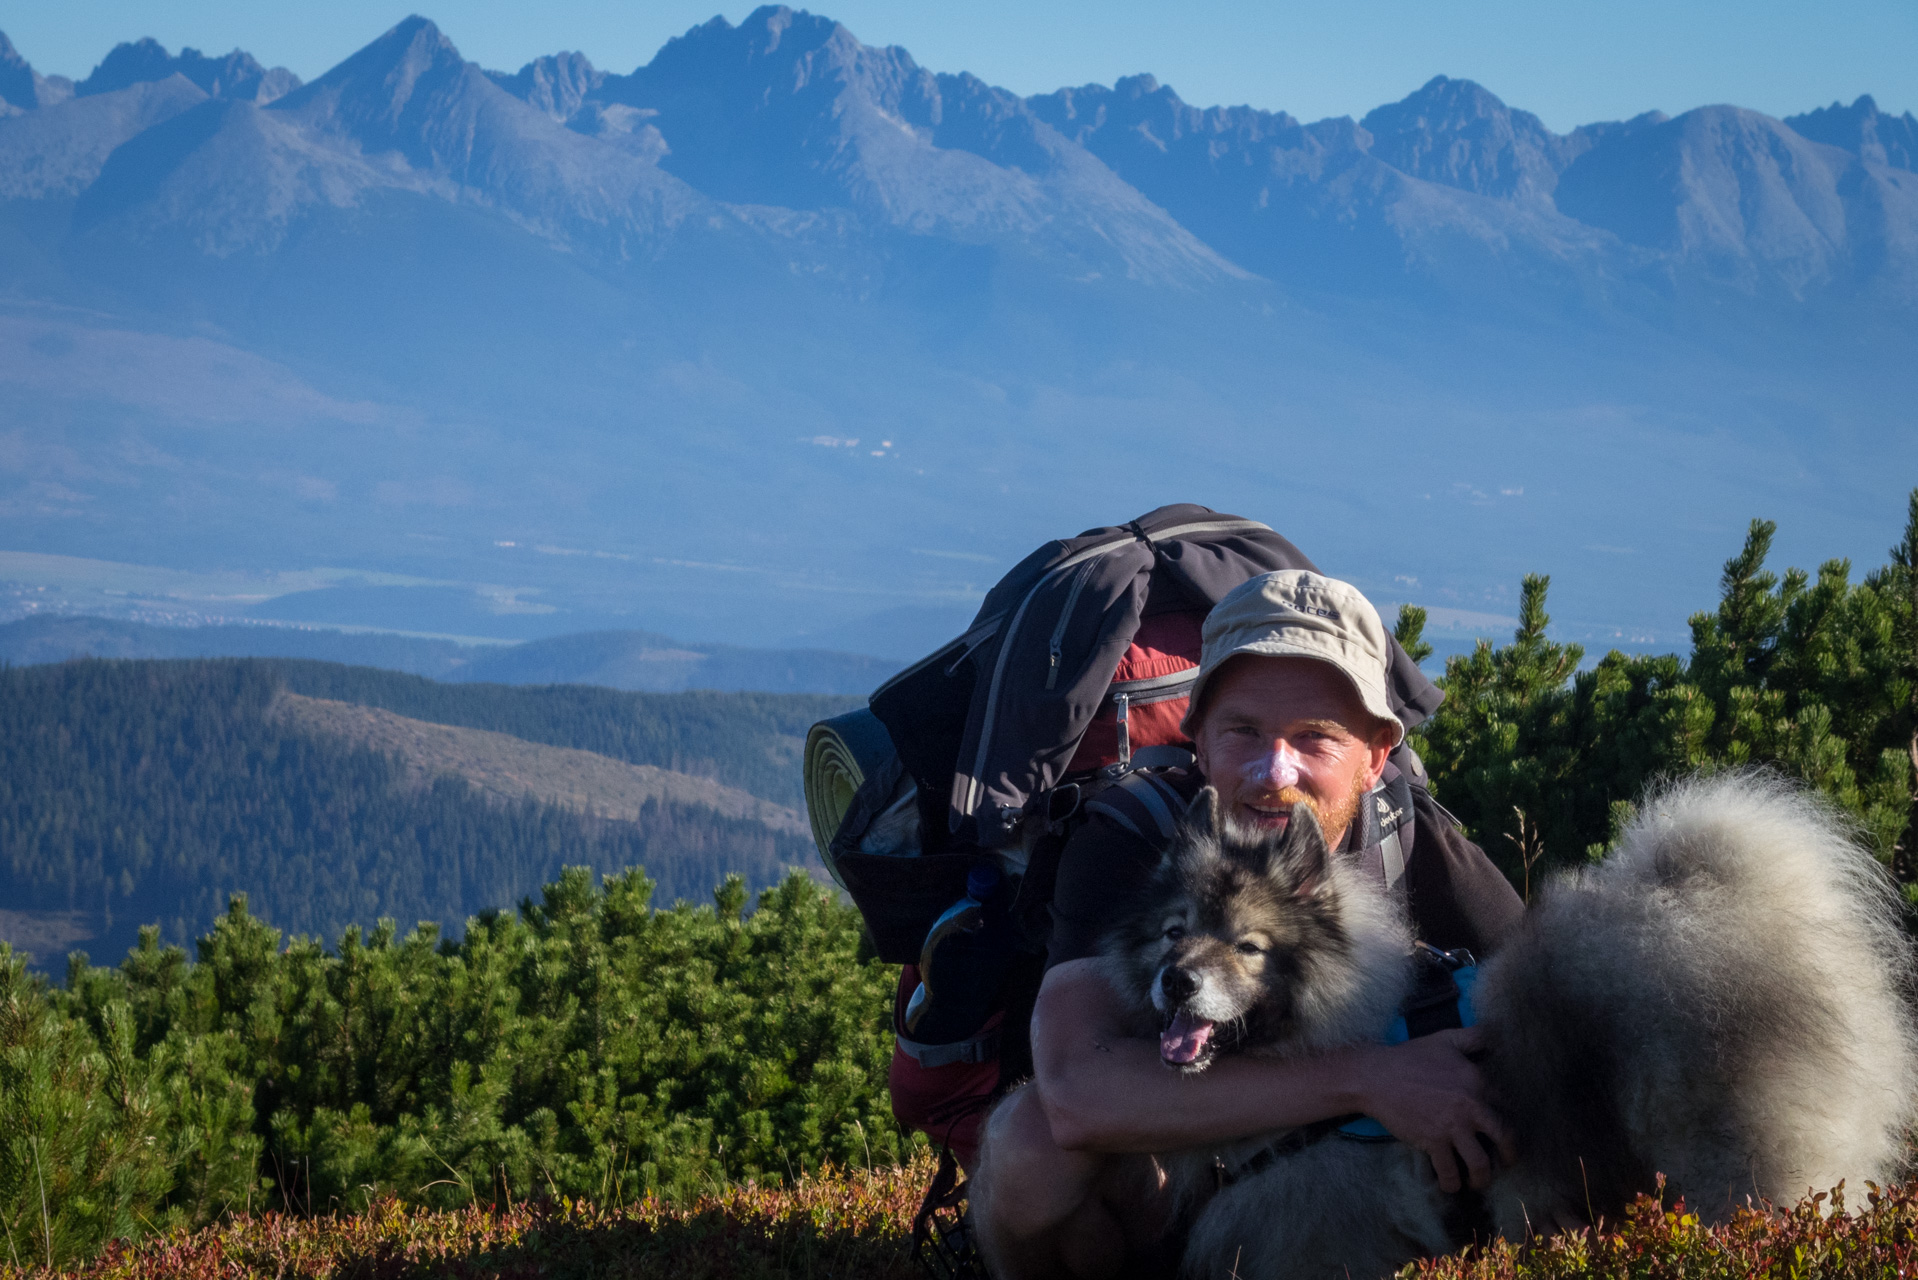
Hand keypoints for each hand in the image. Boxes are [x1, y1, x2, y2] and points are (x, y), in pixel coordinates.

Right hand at [1347, 1028, 1514, 1192]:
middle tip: (1505, 1162)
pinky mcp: (1433, 1142)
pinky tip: (1450, 1186)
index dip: (1508, 1118)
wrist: (1376, 1076)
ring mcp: (1452, 1127)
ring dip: (1482, 1178)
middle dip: (1509, 1155)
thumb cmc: (1410, 1057)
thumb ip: (1473, 1037)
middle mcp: (1471, 1107)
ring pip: (1480, 1163)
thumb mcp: (1445, 1039)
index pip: (1506, 1105)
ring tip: (1478, 1181)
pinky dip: (1451, 1183)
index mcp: (1477, 1081)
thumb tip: (1494, 1036)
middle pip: (1504, 1138)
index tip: (1504, 1129)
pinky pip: (1449, 1171)